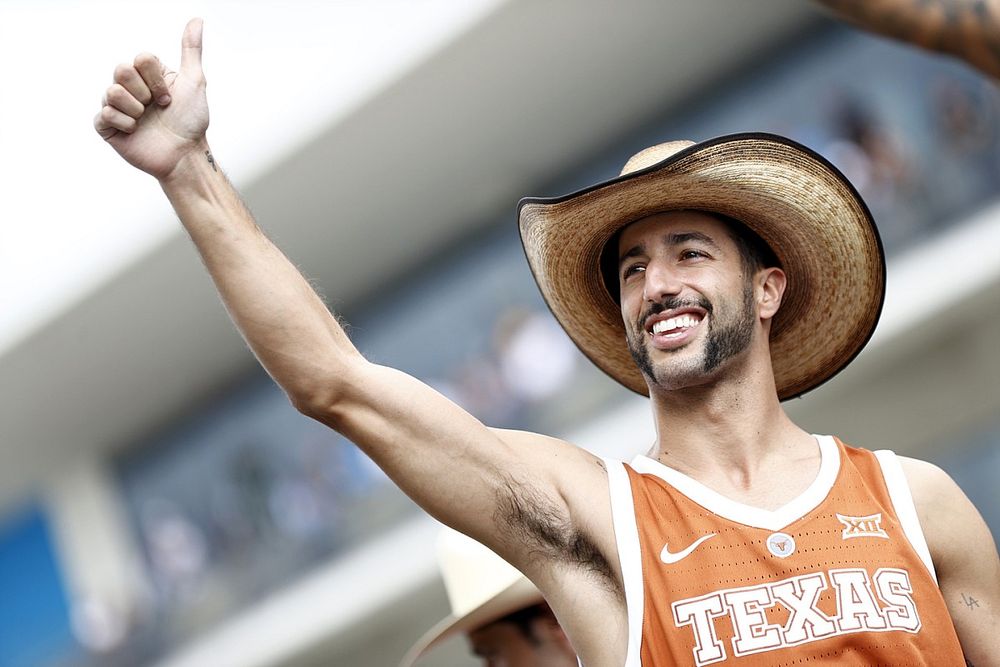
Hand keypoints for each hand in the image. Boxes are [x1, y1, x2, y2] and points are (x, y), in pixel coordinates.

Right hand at [94, 18, 208, 179]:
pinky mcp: (108, 127)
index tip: (169, 98)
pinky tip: (135, 132)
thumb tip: (197, 20)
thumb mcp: (195, 81)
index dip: (156, 80)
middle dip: (144, 93)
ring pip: (111, 92)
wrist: (185, 155)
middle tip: (156, 109)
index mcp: (147, 75)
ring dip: (135, 110)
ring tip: (145, 122)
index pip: (140, 59)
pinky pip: (103, 114)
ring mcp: (117, 107)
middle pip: (120, 70)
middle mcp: (130, 87)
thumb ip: (191, 50)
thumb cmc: (192, 122)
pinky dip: (124, 124)